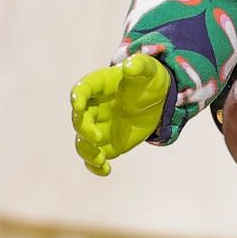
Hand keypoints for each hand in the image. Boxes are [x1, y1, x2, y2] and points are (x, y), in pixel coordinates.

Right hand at [70, 52, 173, 175]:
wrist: (158, 98)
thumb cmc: (149, 79)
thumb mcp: (149, 70)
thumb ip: (140, 66)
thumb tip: (131, 66)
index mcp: (99, 86)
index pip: (83, 89)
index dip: (78, 96)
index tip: (78, 103)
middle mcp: (93, 108)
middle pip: (80, 119)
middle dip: (85, 128)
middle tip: (98, 137)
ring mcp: (98, 127)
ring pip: (83, 142)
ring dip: (87, 151)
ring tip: (100, 159)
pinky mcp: (108, 143)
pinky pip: (95, 157)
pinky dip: (96, 166)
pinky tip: (105, 170)